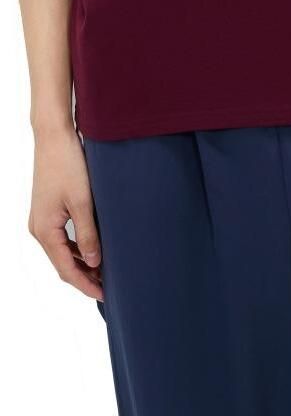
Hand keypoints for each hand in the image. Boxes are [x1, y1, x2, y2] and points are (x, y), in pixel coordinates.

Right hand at [28, 126, 102, 299]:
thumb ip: (87, 234)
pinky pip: (62, 237)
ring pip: (62, 251)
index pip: (66, 269)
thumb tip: (94, 262)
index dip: (85, 284)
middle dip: (85, 276)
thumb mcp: (82, 201)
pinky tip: (94, 248)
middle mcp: (39, 229)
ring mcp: (43, 219)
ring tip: (106, 271)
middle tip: (109, 286)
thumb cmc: (68, 164)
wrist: (54, 137)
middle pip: (63, 263)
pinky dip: (77, 247)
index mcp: (44, 231)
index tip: (105, 295)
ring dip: (82, 262)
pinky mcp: (49, 210)